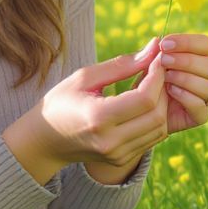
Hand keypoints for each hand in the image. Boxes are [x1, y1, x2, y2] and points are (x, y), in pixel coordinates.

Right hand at [35, 36, 167, 169]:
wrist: (44, 140)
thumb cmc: (61, 102)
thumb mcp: (85, 77)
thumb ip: (121, 65)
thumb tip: (153, 49)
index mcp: (98, 118)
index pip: (144, 98)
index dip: (157, 76)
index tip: (157, 58)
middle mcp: (111, 141)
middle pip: (157, 114)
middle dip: (163, 89)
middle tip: (157, 69)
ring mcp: (118, 154)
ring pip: (159, 128)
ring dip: (163, 104)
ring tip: (153, 85)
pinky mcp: (122, 159)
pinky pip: (152, 138)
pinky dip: (156, 118)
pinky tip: (147, 102)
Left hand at [132, 33, 207, 134]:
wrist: (132, 115)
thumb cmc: (137, 85)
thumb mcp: (138, 67)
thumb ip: (148, 55)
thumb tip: (157, 41)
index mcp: (196, 58)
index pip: (206, 45)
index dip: (188, 42)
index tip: (164, 45)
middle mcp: (203, 78)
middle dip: (187, 61)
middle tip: (164, 61)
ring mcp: (201, 99)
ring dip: (187, 79)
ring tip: (165, 78)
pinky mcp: (196, 117)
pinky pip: (202, 110)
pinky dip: (188, 98)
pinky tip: (170, 92)